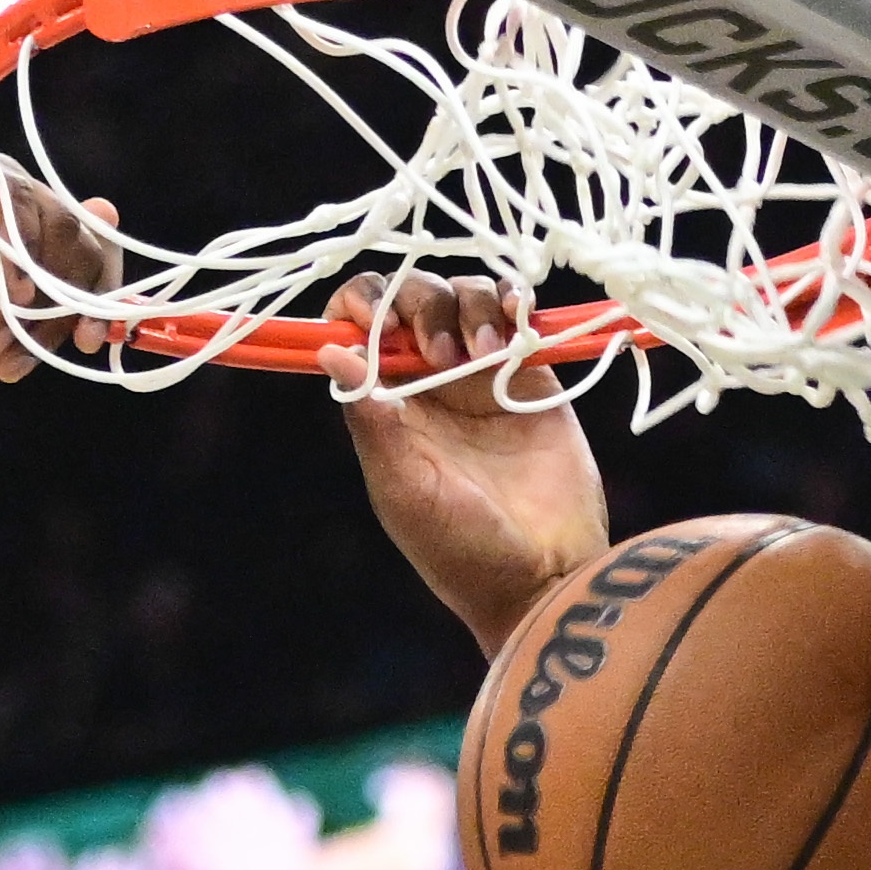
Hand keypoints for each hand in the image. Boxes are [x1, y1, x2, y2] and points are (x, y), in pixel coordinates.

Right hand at [0, 140, 120, 414]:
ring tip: (1, 334)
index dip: (99, 285)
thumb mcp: (24, 320)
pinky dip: (16, 251)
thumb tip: (107, 209)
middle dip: (67, 297)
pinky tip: (9, 292)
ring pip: (54, 215)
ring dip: (41, 288)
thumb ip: (66, 276)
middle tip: (37, 345)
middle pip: (77, 225)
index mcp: (18, 222)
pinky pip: (10, 197)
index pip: (87, 233)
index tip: (87, 340)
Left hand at [325, 268, 610, 648]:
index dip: (363, 305)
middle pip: (413, 297)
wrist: (542, 575)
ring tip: (484, 353)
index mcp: (389, 403)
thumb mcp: (402, 487)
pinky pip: (518, 313)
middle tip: (441, 354)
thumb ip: (370, 419)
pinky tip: (514, 321)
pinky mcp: (533, 374)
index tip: (378, 322)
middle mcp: (432, 380)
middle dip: (421, 304)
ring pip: (464, 295)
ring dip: (468, 305)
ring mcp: (483, 374)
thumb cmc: (460, 549)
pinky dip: (511, 299)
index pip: (361, 325)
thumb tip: (328, 350)